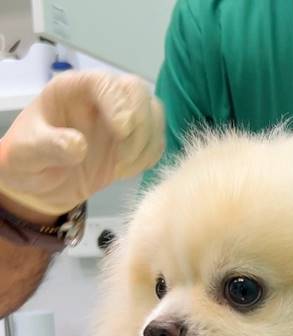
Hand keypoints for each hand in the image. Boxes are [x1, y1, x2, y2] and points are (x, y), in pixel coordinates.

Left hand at [0, 71, 163, 221]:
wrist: (40, 185)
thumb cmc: (27, 162)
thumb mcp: (25, 155)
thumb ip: (48, 147)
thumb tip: (79, 146)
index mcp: (73, 90)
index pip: (106, 83)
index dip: (121, 104)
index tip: (122, 132)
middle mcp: (102, 99)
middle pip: (138, 92)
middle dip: (141, 123)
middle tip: (124, 155)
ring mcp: (122, 119)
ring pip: (154, 114)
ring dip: (146, 143)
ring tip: (122, 166)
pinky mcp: (135, 141)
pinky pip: (156, 141)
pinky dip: (148, 157)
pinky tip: (125, 171)